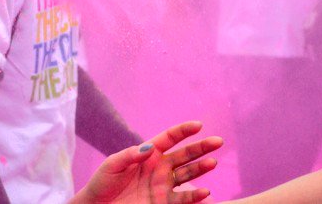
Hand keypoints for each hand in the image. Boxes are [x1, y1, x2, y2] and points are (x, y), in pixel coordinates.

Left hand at [72, 121, 222, 203]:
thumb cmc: (103, 182)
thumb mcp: (113, 165)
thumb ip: (130, 155)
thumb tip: (149, 148)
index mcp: (148, 154)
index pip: (170, 138)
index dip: (184, 131)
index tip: (198, 125)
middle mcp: (160, 168)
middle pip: (185, 155)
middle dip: (201, 148)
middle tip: (218, 142)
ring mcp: (163, 186)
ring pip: (188, 175)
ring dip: (201, 169)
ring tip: (212, 163)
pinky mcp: (163, 203)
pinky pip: (183, 199)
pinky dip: (195, 197)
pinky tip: (205, 193)